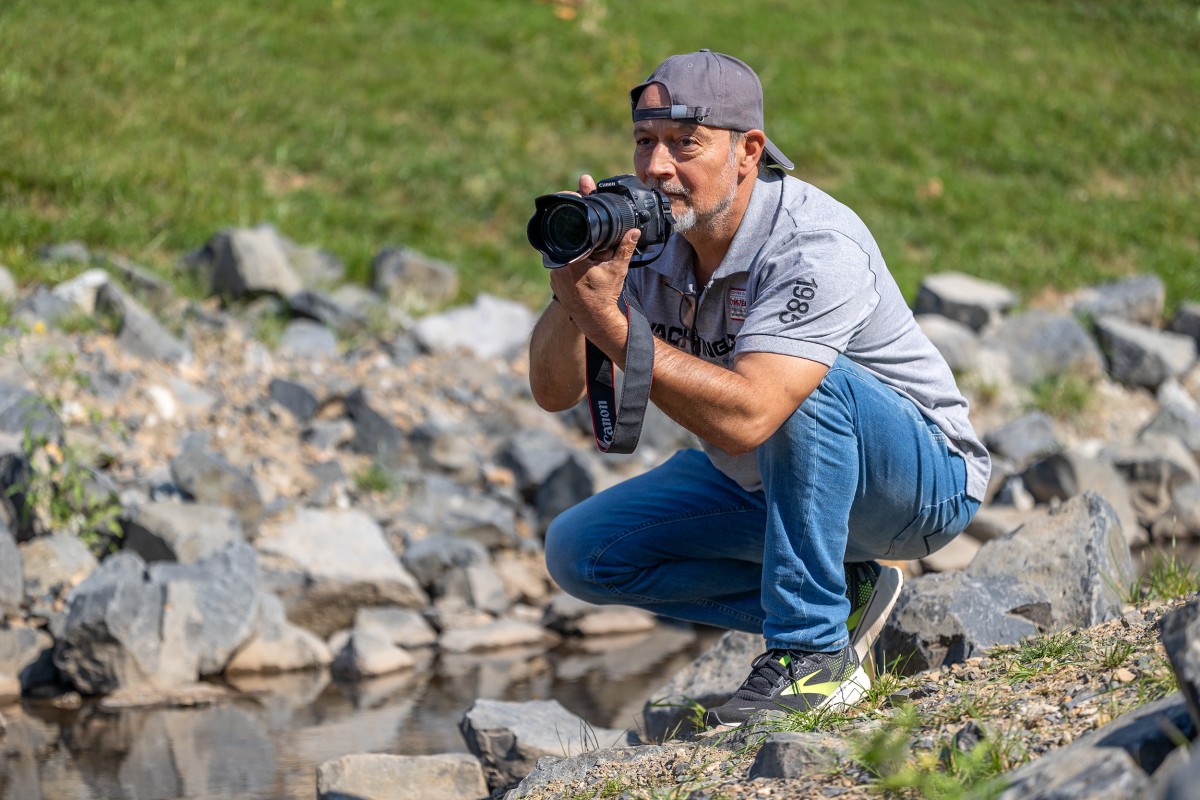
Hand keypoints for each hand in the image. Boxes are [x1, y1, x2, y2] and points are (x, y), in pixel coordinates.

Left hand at [549, 176, 639, 336]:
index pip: (572, 228)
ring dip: (576, 248)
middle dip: (581, 235)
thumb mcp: (617, 270)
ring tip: (592, 261)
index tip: (580, 202)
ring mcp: (553, 273)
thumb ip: (625, 248)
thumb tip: (634, 231)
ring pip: (565, 250)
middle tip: (595, 251)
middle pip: (568, 238)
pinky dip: (572, 261)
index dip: (576, 214)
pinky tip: (584, 268)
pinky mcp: (554, 280)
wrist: (595, 320)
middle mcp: (558, 264)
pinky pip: (562, 263)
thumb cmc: (605, 296)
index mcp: (571, 257)